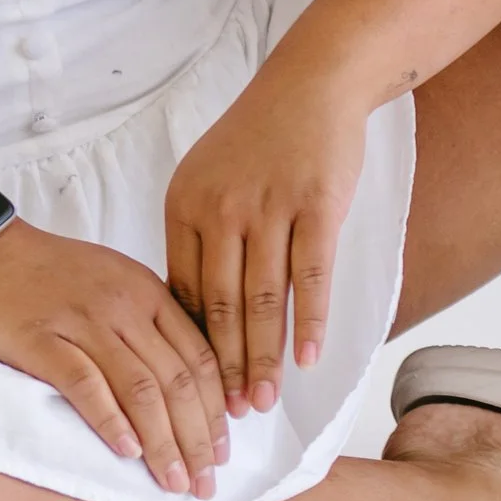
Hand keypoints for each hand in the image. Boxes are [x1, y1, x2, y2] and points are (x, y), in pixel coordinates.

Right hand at [0, 220, 230, 498]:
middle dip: (198, 437)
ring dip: (163, 442)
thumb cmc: (51, 273)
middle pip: (177, 380)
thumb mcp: (116, 281)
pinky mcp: (42, 340)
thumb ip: (152, 322)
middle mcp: (124, 306)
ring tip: (175, 481)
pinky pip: (85, 385)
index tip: (223, 449)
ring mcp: (83, 322)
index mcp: (148, 291)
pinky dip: (111, 421)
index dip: (215, 409)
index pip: (199, 357)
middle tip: (206, 482)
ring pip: (140, 389)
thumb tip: (188, 383)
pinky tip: (128, 452)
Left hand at [165, 68, 367, 416]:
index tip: (194, 390)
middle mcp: (220, 208)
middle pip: (221, 306)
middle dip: (224, 368)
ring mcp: (269, 206)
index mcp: (184, 206)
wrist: (311, 84)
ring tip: (262, 402)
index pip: (184, 293)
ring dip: (264, 358)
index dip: (191, 348)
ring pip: (264, 300)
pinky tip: (307, 358)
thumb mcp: (208, 179)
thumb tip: (193, 314)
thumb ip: (200, 239)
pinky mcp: (316, 204)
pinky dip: (309, 321)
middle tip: (227, 416)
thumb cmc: (259, 139)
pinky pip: (311, 275)